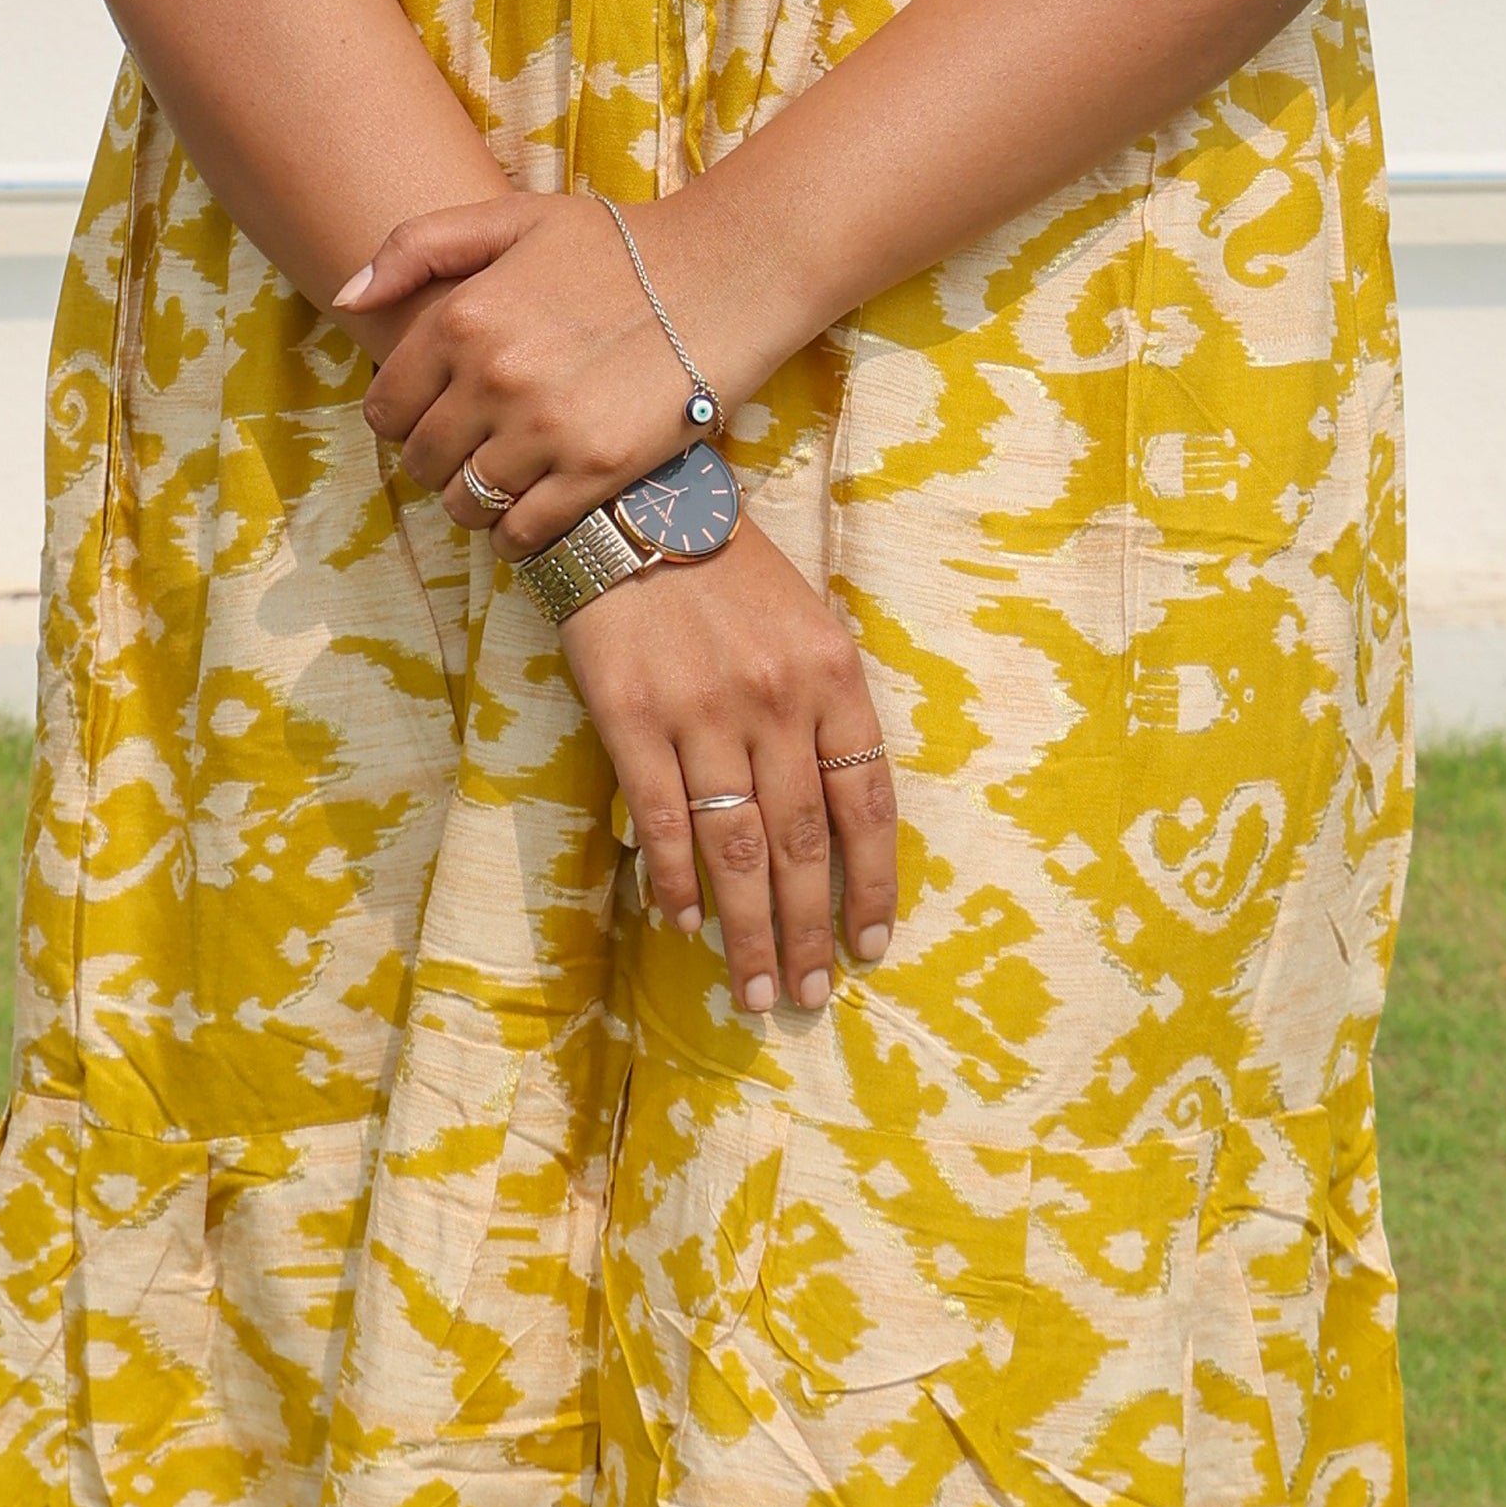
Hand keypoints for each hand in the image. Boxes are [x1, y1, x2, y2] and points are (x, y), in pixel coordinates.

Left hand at [340, 188, 751, 548]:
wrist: (725, 276)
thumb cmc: (618, 247)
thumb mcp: (513, 218)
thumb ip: (418, 245)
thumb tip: (348, 299)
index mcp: (463, 317)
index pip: (386, 406)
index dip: (403, 417)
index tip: (435, 414)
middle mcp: (494, 378)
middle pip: (421, 461)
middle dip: (437, 460)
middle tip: (472, 448)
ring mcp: (544, 431)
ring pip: (464, 504)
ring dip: (474, 501)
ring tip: (503, 479)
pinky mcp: (594, 472)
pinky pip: (519, 533)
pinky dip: (515, 534)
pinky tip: (533, 510)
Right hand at [557, 537, 901, 1015]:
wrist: (634, 508)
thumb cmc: (729, 572)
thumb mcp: (808, 624)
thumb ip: (825, 714)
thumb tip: (833, 823)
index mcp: (834, 678)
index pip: (868, 806)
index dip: (872, 887)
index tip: (871, 949)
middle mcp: (778, 702)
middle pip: (803, 843)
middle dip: (810, 932)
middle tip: (810, 998)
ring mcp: (704, 712)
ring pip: (736, 847)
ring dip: (747, 930)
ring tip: (756, 991)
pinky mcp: (633, 716)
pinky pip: (661, 818)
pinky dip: (675, 879)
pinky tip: (683, 923)